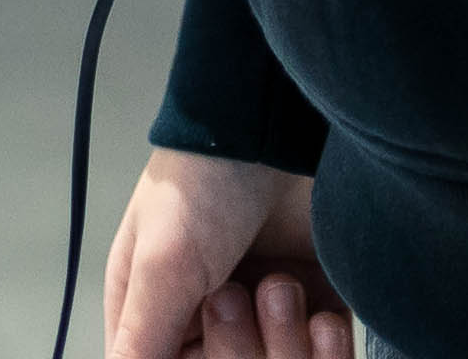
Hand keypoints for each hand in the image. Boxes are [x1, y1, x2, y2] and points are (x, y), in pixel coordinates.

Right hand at [104, 150, 339, 358]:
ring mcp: (267, 317)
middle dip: (236, 351)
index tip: (203, 350)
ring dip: (282, 343)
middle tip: (231, 295)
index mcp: (158, 311)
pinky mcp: (316, 308)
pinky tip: (319, 315)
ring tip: (278, 285)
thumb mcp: (163, 263)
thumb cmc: (208, 181)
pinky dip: (326, 350)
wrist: (283, 131)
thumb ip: (141, 338)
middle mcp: (213, 321)